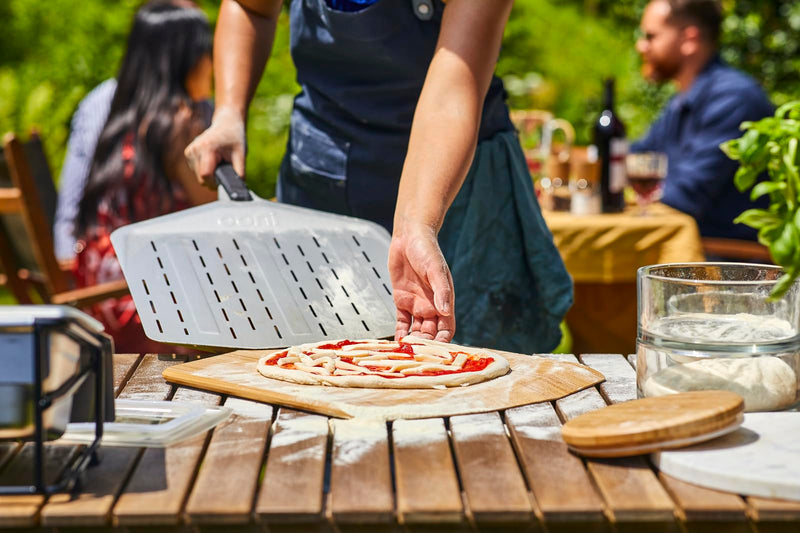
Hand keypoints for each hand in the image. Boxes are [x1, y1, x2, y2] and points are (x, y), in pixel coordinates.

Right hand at [184, 107, 246, 187]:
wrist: (226, 124)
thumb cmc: (234, 138)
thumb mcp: (241, 155)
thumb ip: (239, 173)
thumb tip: (239, 188)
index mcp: (206, 148)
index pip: (206, 175)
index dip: (216, 182)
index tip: (225, 179)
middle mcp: (194, 150)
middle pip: (201, 178)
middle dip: (214, 180)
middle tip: (225, 170)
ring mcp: (189, 152)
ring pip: (198, 177)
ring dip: (210, 175)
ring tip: (219, 163)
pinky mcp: (188, 154)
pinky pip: (196, 171)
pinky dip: (205, 170)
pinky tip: (213, 161)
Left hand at [388, 222, 454, 341]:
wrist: (409, 237)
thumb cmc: (427, 250)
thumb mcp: (435, 269)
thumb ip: (441, 290)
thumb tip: (446, 311)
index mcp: (443, 300)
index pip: (446, 328)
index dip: (443, 341)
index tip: (436, 351)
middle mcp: (431, 306)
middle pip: (430, 333)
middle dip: (425, 345)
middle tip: (416, 356)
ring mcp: (416, 304)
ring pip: (416, 330)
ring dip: (412, 341)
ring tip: (405, 353)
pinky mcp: (402, 301)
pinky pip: (401, 322)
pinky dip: (399, 332)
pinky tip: (396, 342)